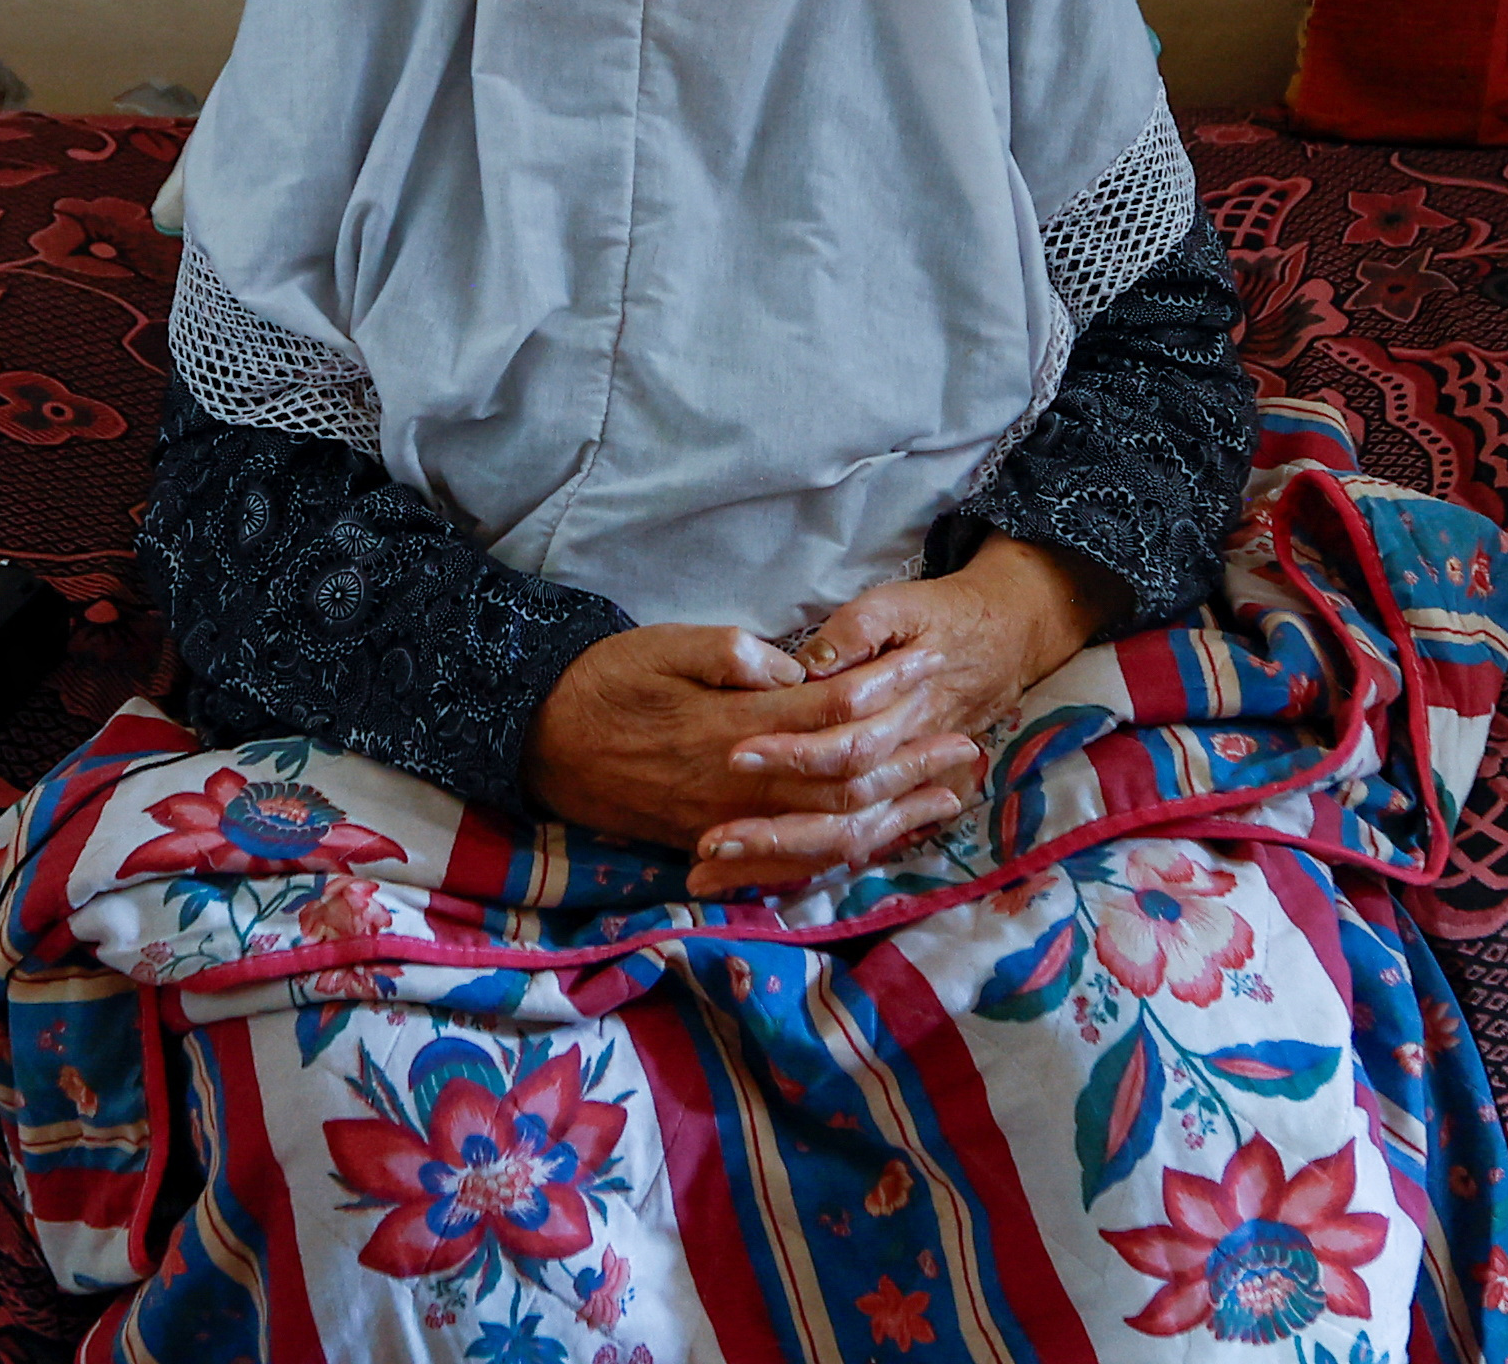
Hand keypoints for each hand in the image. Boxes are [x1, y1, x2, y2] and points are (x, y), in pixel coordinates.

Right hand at [526, 624, 984, 898]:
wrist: (540, 740)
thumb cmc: (605, 680)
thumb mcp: (665, 646)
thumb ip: (733, 657)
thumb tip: (796, 669)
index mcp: (732, 732)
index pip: (831, 717)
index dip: (890, 695)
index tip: (935, 670)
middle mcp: (739, 790)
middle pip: (847, 785)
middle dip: (912, 766)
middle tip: (967, 746)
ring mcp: (729, 826)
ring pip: (828, 832)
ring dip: (893, 815)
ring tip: (945, 798)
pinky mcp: (714, 844)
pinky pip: (793, 861)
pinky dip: (844, 851)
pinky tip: (877, 839)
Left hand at [706, 537, 1123, 866]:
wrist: (998, 643)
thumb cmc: (935, 620)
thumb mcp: (896, 608)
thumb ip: (854, 634)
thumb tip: (805, 670)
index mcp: (901, 712)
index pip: (846, 746)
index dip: (793, 755)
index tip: (736, 756)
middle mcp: (900, 762)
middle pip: (840, 813)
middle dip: (774, 832)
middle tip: (710, 839)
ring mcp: (898, 790)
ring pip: (841, 842)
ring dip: (778, 862)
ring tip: (710, 876)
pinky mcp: (888, 803)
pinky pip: (845, 848)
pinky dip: (797, 867)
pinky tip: (744, 880)